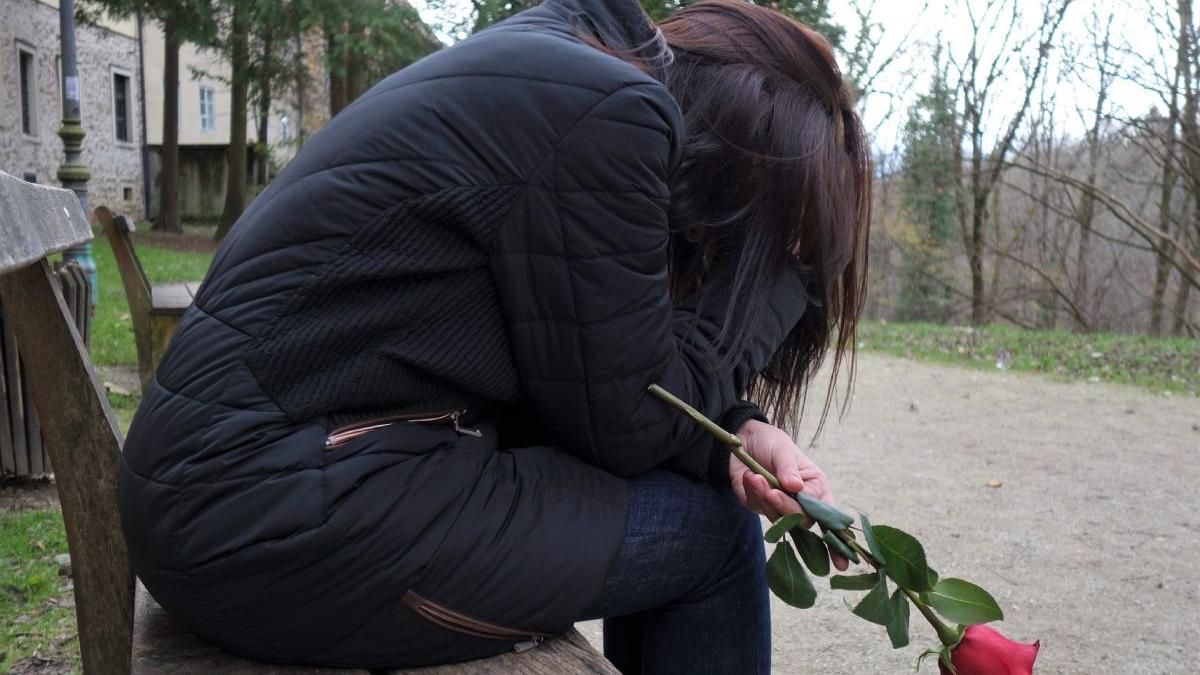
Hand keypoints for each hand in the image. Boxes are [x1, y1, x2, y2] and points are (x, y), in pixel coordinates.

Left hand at [730, 419, 849, 570]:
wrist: (742, 439)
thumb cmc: (771, 443)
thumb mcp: (782, 449)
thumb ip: (788, 467)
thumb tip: (795, 487)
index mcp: (816, 488)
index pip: (829, 518)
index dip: (836, 542)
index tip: (842, 563)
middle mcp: (802, 502)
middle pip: (801, 521)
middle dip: (786, 508)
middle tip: (772, 490)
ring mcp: (779, 507)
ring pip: (777, 518)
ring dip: (765, 498)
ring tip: (755, 476)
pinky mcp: (759, 506)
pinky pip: (758, 508)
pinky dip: (753, 493)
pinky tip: (750, 476)